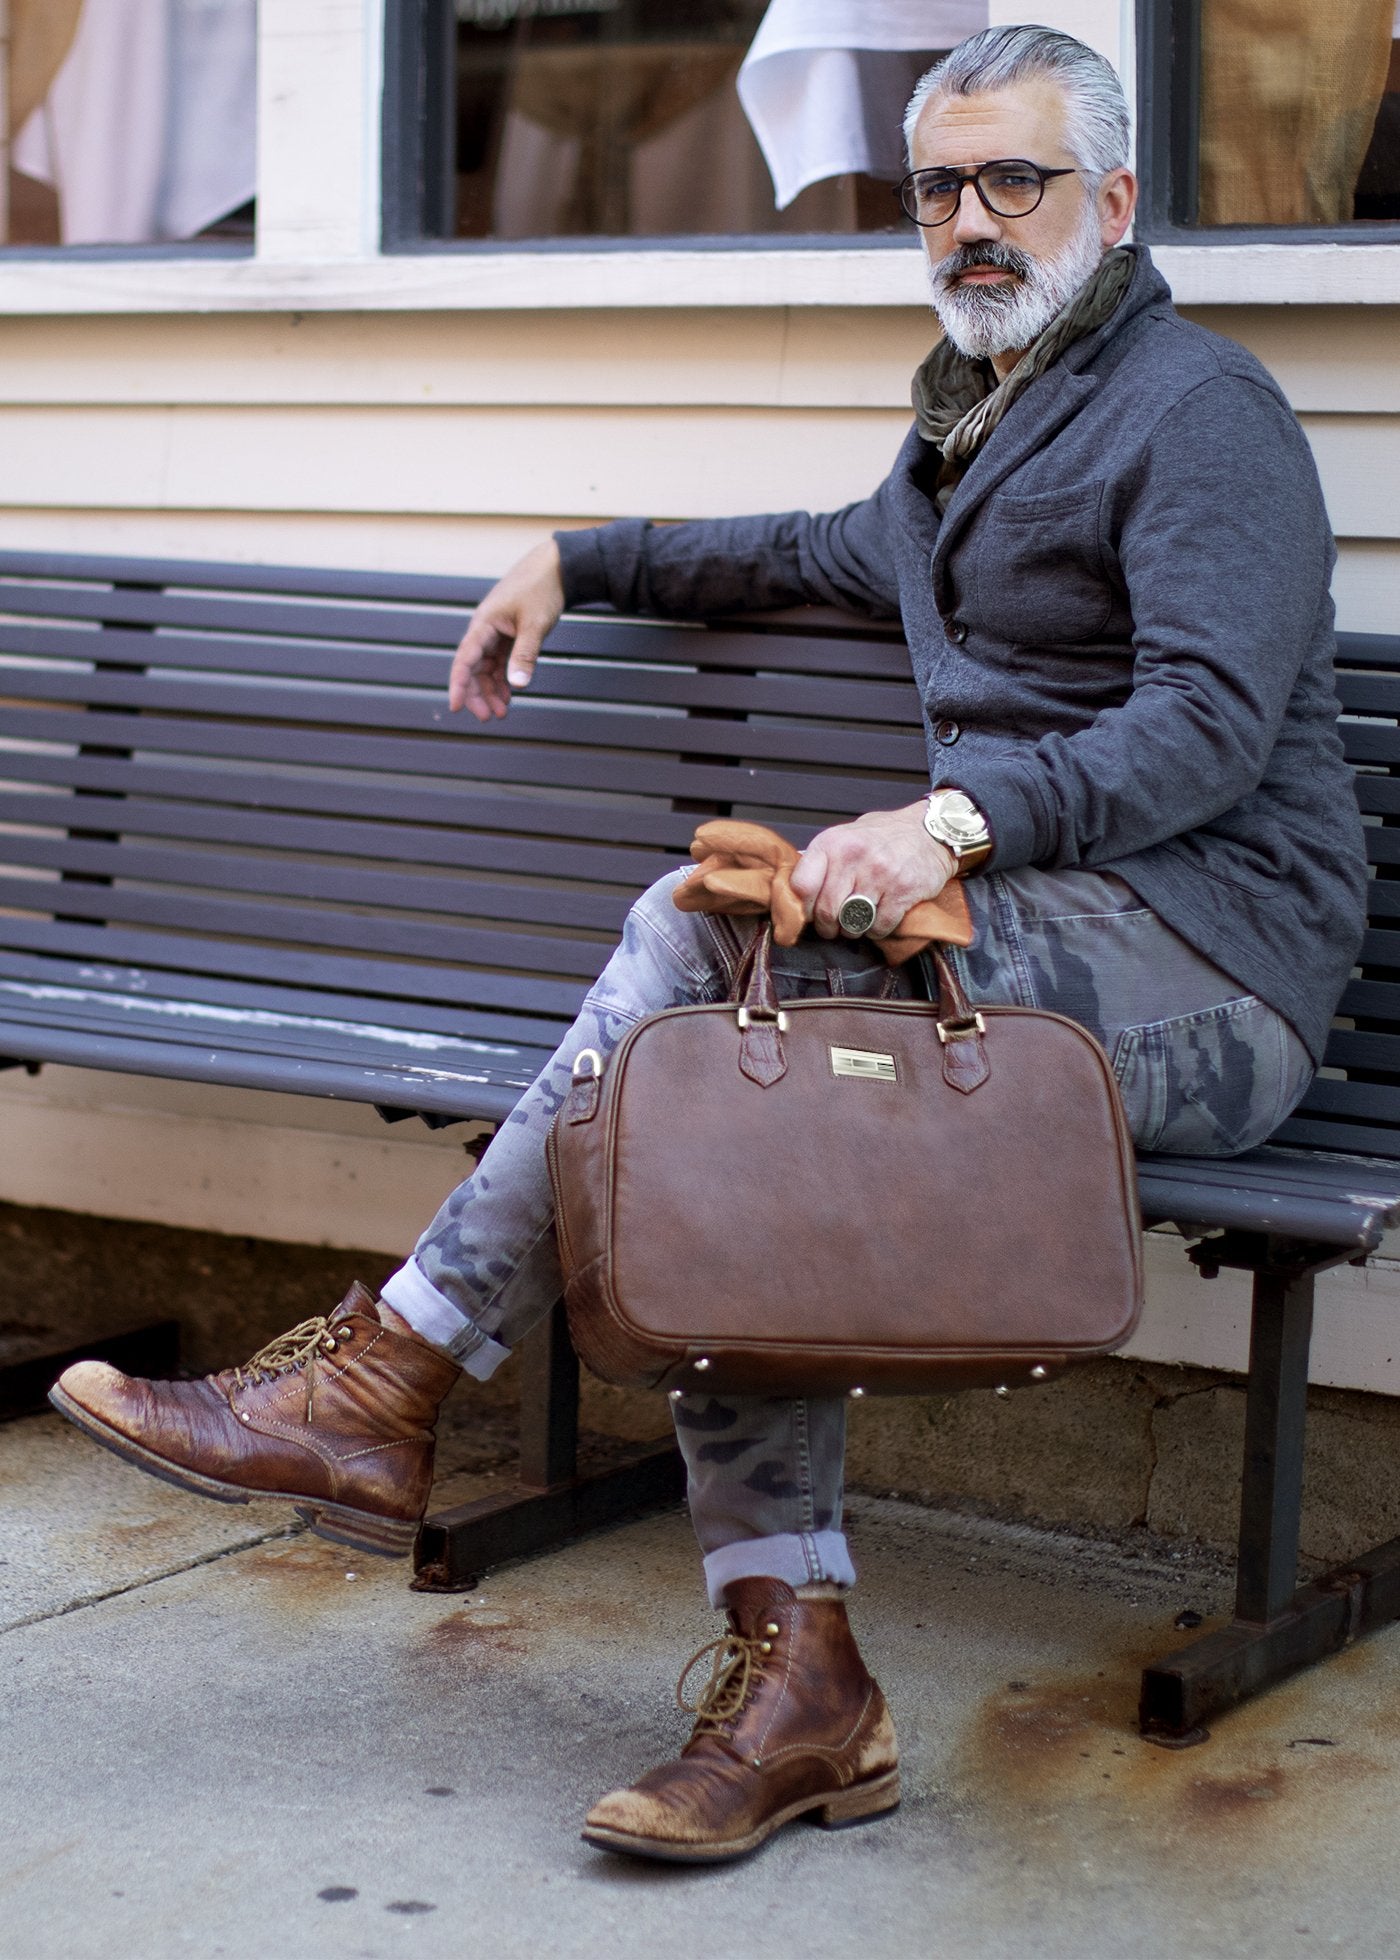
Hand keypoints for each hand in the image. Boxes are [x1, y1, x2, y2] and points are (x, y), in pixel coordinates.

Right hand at [448, 539, 564, 720]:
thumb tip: (517, 686)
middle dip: (478, 694)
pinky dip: (503, 679)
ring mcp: (496, 632)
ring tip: (502, 712)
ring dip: (491, 690)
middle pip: (473, 668)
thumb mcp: (535, 625)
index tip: (456, 708)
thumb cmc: (542, 590)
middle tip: (489, 718)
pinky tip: (510, 695)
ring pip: (486, 667)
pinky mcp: (508, 634)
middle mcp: (485, 629)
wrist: (555, 568)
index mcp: (484, 624)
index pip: (465, 659)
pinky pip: (499, 661)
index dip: (459, 685)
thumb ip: (525, 655)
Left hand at [789, 802, 956, 939]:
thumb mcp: (845, 836)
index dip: (803, 907)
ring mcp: (880, 874)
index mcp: (832, 843)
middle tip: (833, 927)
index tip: (809, 913)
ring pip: (852, 922)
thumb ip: (821, 862)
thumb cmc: (883, 837)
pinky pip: (879, 927)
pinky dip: (877, 930)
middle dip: (828, 927)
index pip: (801, 886)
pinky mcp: (903, 891)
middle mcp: (854, 857)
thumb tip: (792, 891)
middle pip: (826, 911)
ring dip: (853, 930)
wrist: (929, 831)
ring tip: (857, 920)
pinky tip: (879, 917)